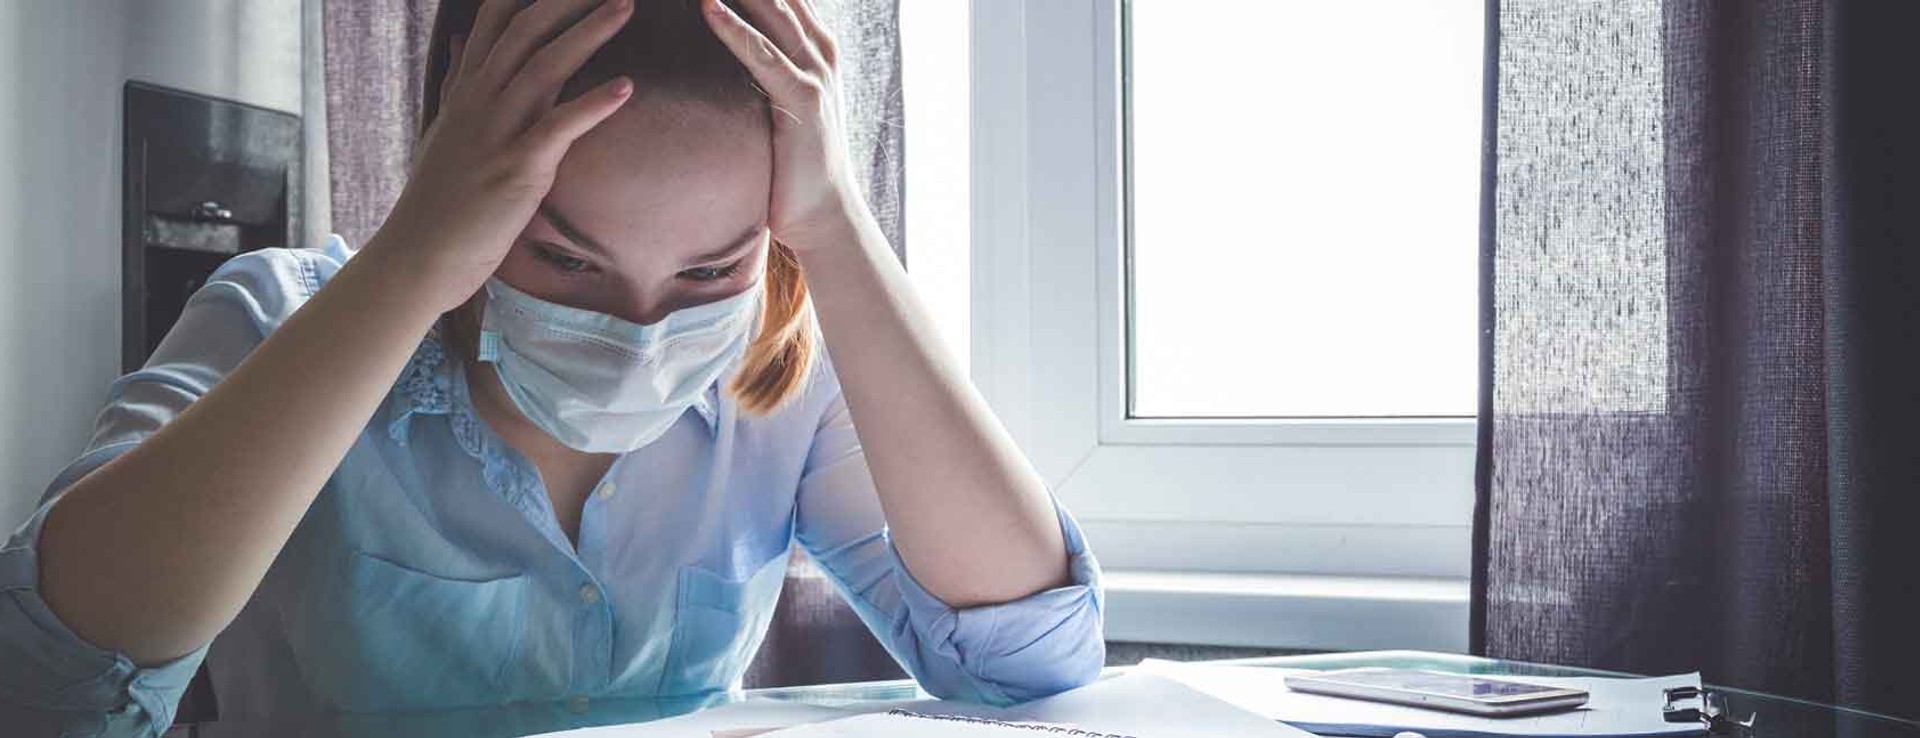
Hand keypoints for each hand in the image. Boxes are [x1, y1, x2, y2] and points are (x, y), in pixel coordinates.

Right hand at [369, 0, 635, 313]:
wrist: (420, 255)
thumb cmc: (439, 199)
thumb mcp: (443, 130)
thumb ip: (457, 84)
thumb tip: (459, 43)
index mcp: (466, 92)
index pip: (494, 23)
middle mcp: (478, 102)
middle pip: (525, 31)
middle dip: (566, 0)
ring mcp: (495, 132)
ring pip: (544, 66)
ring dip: (589, 33)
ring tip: (626, 7)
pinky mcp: (515, 168)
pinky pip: (558, 127)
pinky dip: (593, 105)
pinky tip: (627, 88)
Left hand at [702, 0, 870, 255]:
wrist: (824, 216)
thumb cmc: (791, 162)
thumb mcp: (776, 99)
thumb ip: (759, 64)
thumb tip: (721, 37)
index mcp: (812, 43)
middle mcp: (819, 48)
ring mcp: (815, 72)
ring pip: (769, 7)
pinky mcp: (802, 101)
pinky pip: (762, 55)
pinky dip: (733, 27)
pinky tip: (706, 6)